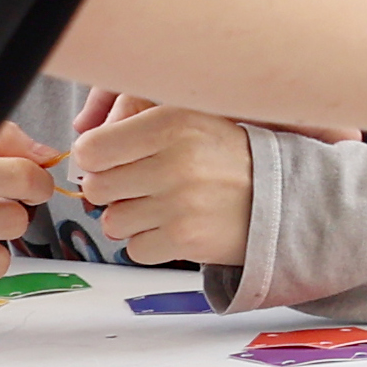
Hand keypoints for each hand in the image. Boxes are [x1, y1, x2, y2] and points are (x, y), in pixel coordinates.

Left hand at [68, 95, 307, 268]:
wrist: (285, 197)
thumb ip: (133, 119)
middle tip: (145, 185)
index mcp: (170, 121)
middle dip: (114, 191)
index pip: (90, 149)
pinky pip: (134, 249)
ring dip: (133, 219)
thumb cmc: (227, 157)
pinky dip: (152, 244)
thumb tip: (82, 143)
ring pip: (112, 221)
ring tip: (166, 206)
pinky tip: (178, 227)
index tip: (118, 161)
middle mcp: (174, 160)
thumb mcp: (189, 117)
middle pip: (96, 188)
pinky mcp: (184, 239)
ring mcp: (179, 203)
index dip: (98, 159)